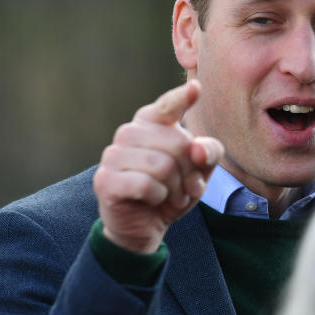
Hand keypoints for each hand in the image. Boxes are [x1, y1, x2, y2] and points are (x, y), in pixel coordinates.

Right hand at [93, 80, 222, 252]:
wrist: (145, 226)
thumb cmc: (172, 190)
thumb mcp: (199, 171)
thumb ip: (209, 153)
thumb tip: (198, 148)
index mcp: (151, 123)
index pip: (167, 105)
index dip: (181, 98)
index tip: (196, 88)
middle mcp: (129, 133)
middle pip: (178, 144)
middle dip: (190, 172)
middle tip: (186, 187)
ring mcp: (113, 155)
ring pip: (162, 166)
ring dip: (176, 189)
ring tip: (171, 196)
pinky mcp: (106, 180)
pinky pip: (146, 185)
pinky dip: (159, 197)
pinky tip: (153, 200)